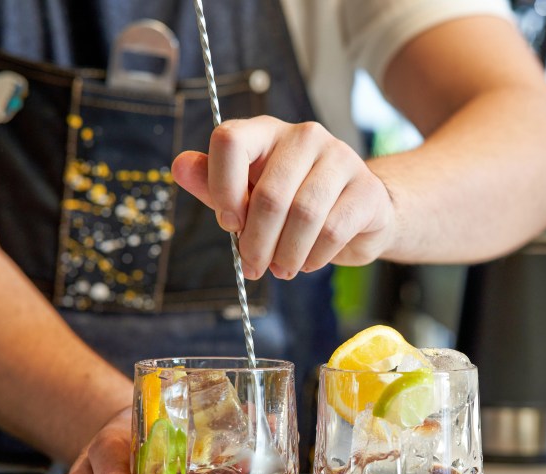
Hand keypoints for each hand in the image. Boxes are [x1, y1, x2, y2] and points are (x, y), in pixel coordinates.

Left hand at [171, 116, 394, 279]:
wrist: (357, 215)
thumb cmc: (294, 204)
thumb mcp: (248, 197)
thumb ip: (214, 186)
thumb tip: (179, 167)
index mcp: (266, 132)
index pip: (230, 141)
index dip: (222, 188)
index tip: (229, 224)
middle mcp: (304, 136)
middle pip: (270, 194)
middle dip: (257, 242)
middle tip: (253, 268)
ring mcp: (340, 158)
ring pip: (304, 215)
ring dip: (286, 254)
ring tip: (281, 270)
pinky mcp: (367, 189)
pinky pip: (333, 230)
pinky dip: (314, 257)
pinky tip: (307, 263)